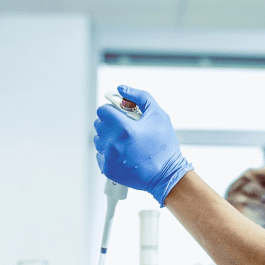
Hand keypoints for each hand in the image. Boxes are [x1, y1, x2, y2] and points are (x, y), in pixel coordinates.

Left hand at [93, 85, 192, 206]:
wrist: (166, 175)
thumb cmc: (164, 146)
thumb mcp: (159, 115)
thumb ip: (140, 97)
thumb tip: (121, 89)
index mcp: (125, 128)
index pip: (103, 111)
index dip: (112, 110)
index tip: (120, 115)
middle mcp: (114, 144)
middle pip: (99, 125)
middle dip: (110, 124)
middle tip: (125, 129)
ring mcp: (109, 158)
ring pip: (98, 139)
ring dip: (108, 138)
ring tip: (125, 142)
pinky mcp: (107, 170)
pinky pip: (100, 155)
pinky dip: (109, 153)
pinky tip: (123, 154)